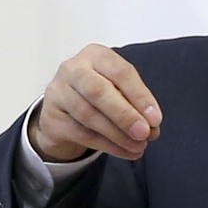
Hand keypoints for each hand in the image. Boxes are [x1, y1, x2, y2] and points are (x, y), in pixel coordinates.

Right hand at [29, 44, 162, 162]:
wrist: (64, 110)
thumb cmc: (99, 94)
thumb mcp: (119, 91)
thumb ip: (136, 105)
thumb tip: (152, 129)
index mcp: (96, 55)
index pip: (121, 72)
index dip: (140, 96)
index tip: (155, 119)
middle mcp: (73, 69)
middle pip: (98, 91)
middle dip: (125, 114)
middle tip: (144, 133)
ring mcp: (58, 92)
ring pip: (88, 115)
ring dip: (117, 134)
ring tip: (138, 146)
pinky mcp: (51, 116)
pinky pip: (80, 133)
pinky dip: (106, 145)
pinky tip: (124, 151)